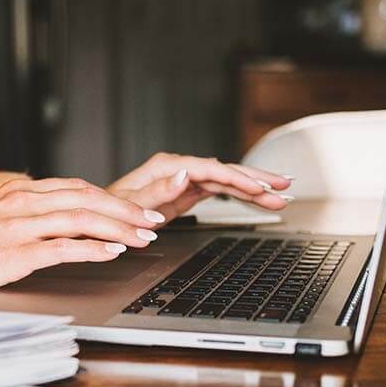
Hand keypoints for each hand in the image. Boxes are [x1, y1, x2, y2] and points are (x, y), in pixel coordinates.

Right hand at [0, 177, 165, 301]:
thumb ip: (26, 212)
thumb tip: (61, 218)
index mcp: (19, 191)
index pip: (77, 187)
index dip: (112, 198)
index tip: (137, 210)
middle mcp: (22, 201)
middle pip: (87, 198)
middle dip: (126, 211)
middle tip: (153, 222)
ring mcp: (19, 226)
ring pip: (81, 219)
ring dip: (118, 228)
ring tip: (143, 238)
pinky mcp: (15, 252)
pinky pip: (63, 247)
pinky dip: (93, 248)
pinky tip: (113, 252)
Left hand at [108, 152, 293, 221]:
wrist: (101, 218)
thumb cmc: (111, 212)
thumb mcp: (131, 205)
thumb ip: (158, 191)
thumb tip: (184, 175)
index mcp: (167, 167)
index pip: (211, 170)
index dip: (237, 178)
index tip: (259, 187)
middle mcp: (178, 169)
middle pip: (225, 171)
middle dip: (256, 178)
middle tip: (284, 186)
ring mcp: (184, 180)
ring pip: (226, 180)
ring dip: (254, 188)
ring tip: (281, 196)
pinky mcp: (186, 192)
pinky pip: (219, 191)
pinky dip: (239, 195)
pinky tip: (258, 199)